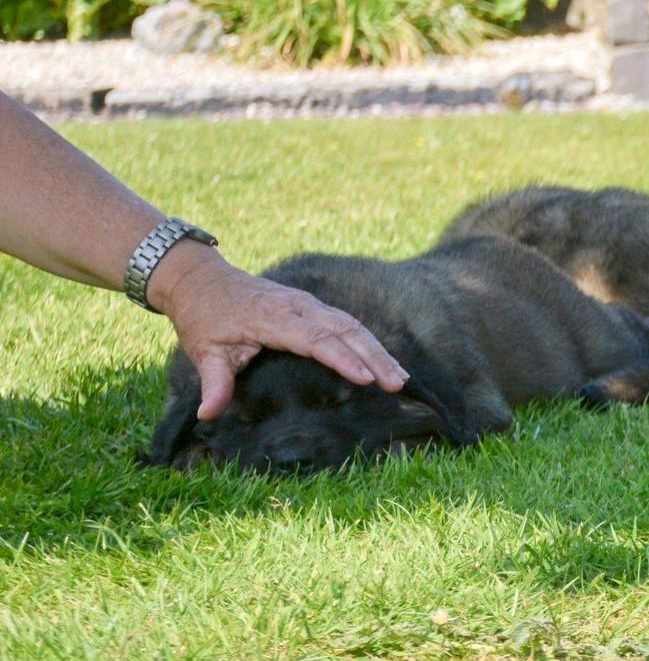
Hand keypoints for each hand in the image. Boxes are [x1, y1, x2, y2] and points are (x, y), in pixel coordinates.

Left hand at [149, 259, 409, 419]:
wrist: (202, 280)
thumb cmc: (204, 317)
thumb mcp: (203, 351)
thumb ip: (213, 383)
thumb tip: (208, 415)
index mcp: (273, 317)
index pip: (316, 339)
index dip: (342, 359)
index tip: (365, 380)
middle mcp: (298, 306)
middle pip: (346, 328)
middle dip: (374, 356)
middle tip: (396, 384)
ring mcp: (308, 303)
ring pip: (352, 323)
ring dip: (377, 349)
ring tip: (399, 376)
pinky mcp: (312, 306)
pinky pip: (346, 321)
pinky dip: (367, 341)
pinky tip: (382, 360)